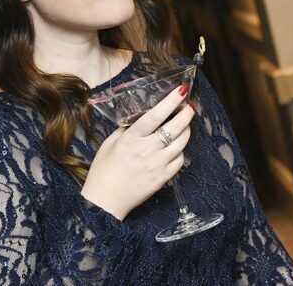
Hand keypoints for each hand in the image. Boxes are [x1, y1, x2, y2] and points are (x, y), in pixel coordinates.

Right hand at [81, 85, 193, 219]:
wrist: (104, 202)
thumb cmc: (103, 171)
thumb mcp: (110, 144)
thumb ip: (125, 129)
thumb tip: (138, 116)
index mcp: (131, 139)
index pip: (155, 116)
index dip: (170, 101)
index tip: (181, 90)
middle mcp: (146, 151)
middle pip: (175, 128)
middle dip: (186, 114)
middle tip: (189, 107)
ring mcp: (157, 165)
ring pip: (181, 143)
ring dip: (186, 131)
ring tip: (184, 125)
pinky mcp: (163, 179)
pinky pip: (180, 161)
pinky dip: (180, 152)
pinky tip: (176, 148)